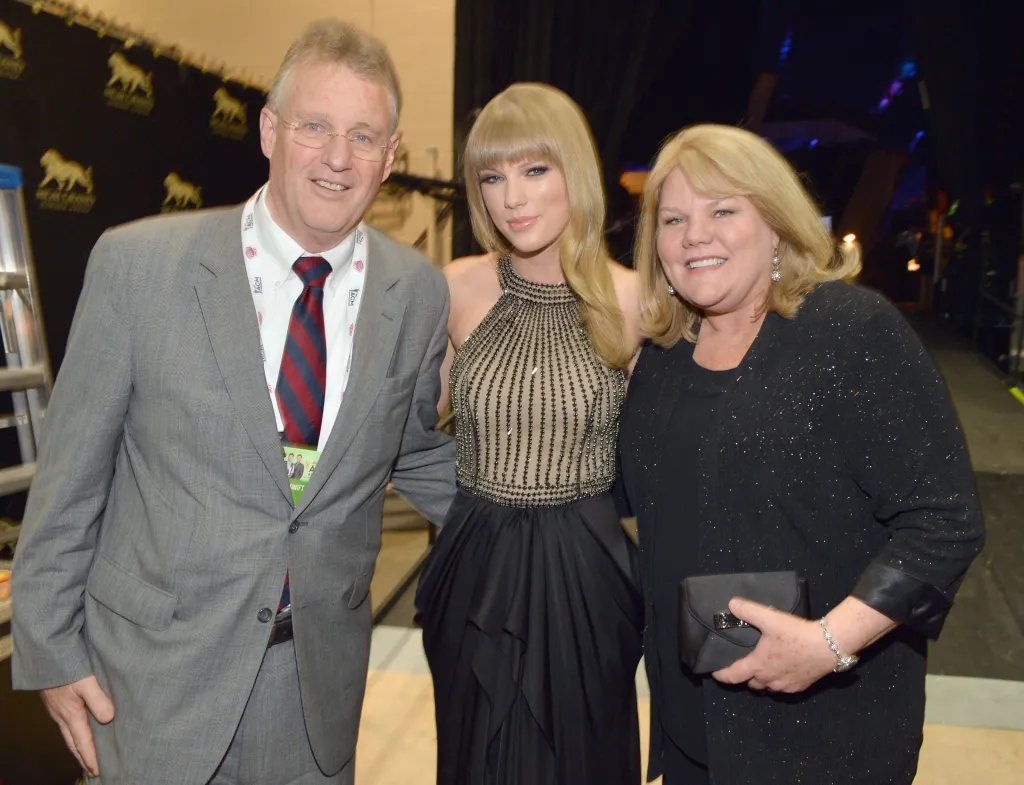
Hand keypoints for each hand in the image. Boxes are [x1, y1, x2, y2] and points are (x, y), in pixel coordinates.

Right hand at [41, 675, 114, 776]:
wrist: (46, 656)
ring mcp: (58, 710)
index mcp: (71, 715)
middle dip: (83, 757)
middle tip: (92, 770)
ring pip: (69, 735)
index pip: (83, 742)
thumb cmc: (66, 668)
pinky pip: (66, 725)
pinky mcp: (56, 703)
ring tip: (86, 755)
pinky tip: (79, 730)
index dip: (91, 757)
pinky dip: (74, 734)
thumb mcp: (86, 682)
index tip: (97, 770)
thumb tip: (109, 719)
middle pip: (74, 743)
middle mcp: (62, 716)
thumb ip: (98, 700)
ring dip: (78, 747)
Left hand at [712, 597, 836, 692]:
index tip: (715, 673)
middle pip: (751, 683)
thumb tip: (731, 604)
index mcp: (758, 665)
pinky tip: (782, 670)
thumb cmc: (796, 634)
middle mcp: (769, 680)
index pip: (733, 676)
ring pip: (767, 687)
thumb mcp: (769, 618)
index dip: (722, 675)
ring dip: (762, 679)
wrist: (827, 646)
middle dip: (745, 676)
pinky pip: (783, 688)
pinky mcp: (799, 687)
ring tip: (763, 666)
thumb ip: (748, 610)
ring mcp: (785, 686)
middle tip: (744, 664)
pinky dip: (778, 681)